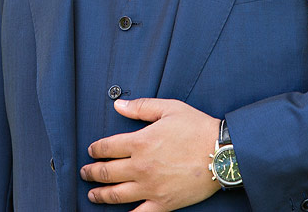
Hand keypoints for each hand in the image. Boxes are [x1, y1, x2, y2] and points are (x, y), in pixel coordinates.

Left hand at [81, 98, 221, 210]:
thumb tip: (118, 105)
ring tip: (92, 194)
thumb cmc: (197, 128)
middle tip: (85, 173)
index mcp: (141, 142)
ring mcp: (150, 187)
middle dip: (92, 172)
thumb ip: (141, 107)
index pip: (107, 147)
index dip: (96, 150)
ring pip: (116, 194)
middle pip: (107, 172)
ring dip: (100, 195)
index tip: (92, 151)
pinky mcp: (163, 203)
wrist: (222, 153)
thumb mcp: (169, 108)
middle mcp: (141, 166)